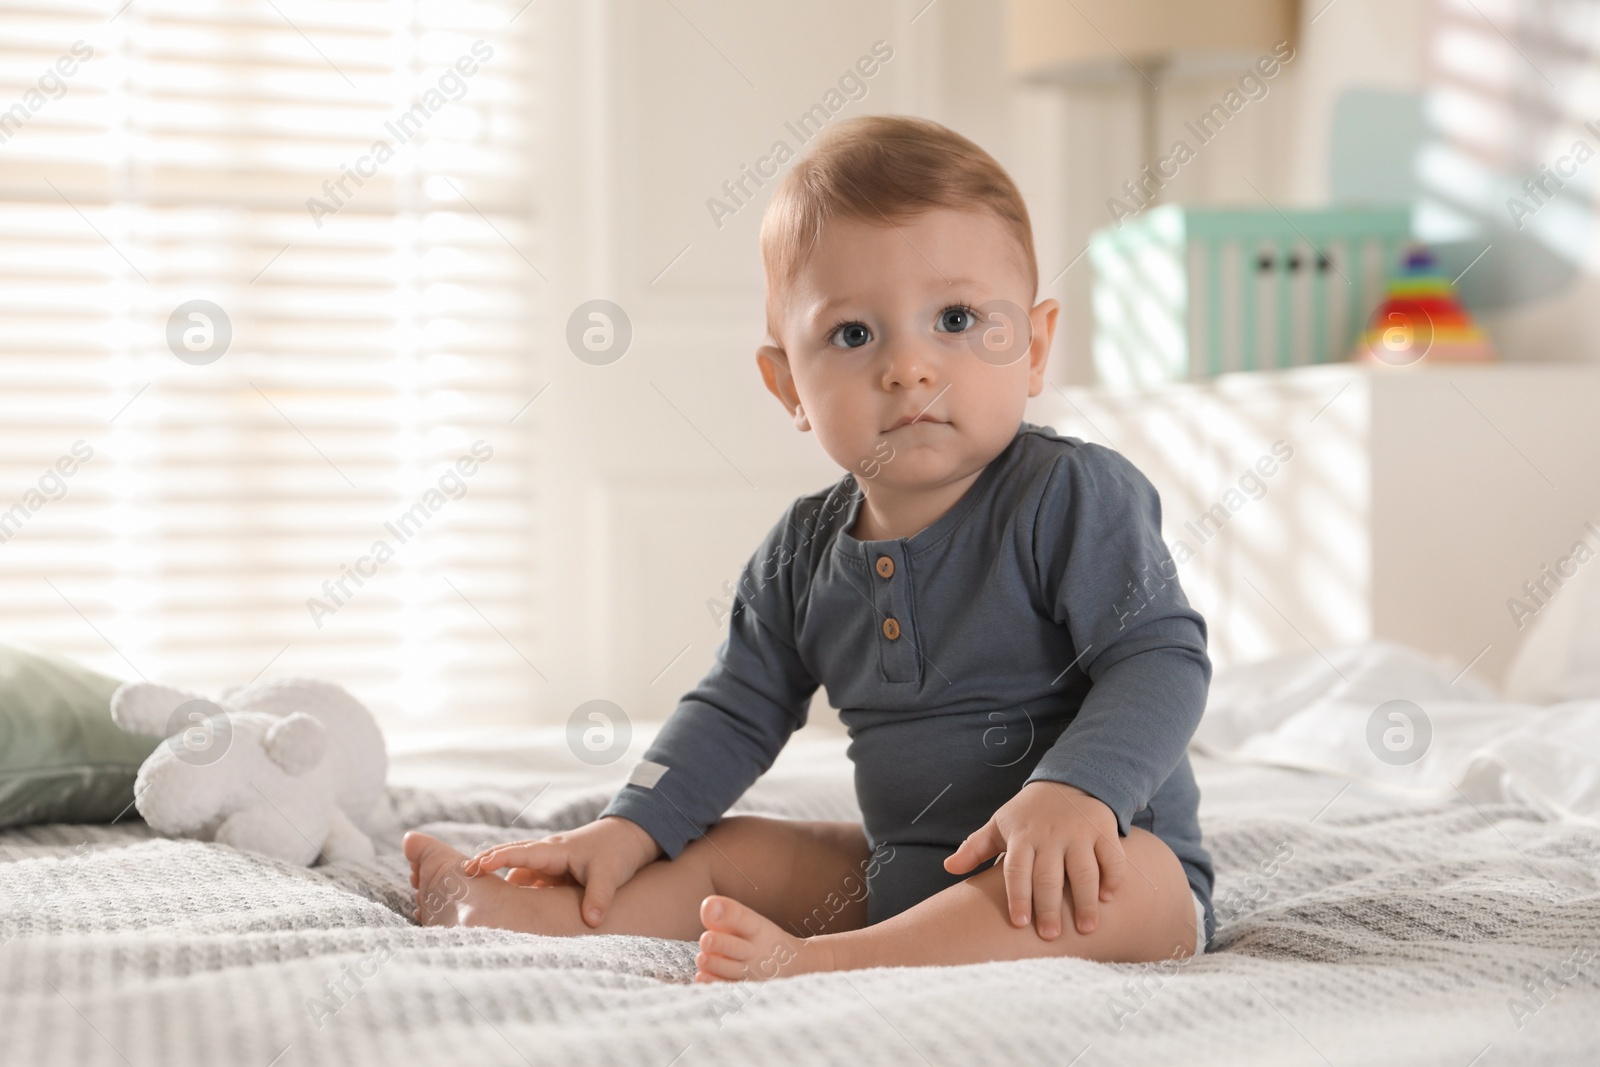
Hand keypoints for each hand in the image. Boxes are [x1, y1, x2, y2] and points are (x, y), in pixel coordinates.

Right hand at [466, 815, 662, 927]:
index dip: (497, 859)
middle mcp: (547, 855)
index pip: (520, 853)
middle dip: (486, 865)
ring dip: (500, 881)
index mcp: (555, 851)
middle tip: (459, 877)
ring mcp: (550, 863)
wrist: (631, 837)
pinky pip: (529, 882)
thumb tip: (591, 923)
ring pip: (518, 872)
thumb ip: (599, 898)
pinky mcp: (554, 873)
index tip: (474, 866)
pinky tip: (507, 907)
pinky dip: (517, 891)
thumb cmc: (618, 851)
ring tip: (475, 897)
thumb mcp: (609, 875)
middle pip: (510, 858)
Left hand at [943, 781, 1126, 939]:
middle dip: (1049, 908)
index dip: (1018, 896)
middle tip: (1051, 937)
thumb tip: (949, 868)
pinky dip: (1112, 877)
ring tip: (1087, 929)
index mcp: (1022, 836)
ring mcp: (1079, 832)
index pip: (1016, 869)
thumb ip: (975, 848)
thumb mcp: (1000, 824)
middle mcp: (1050, 835)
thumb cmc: (1029, 814)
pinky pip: (1112, 857)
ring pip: (1083, 870)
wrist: (1070, 780)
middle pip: (1049, 876)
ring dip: (1085, 901)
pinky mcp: (1104, 829)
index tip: (1020, 923)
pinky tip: (1108, 898)